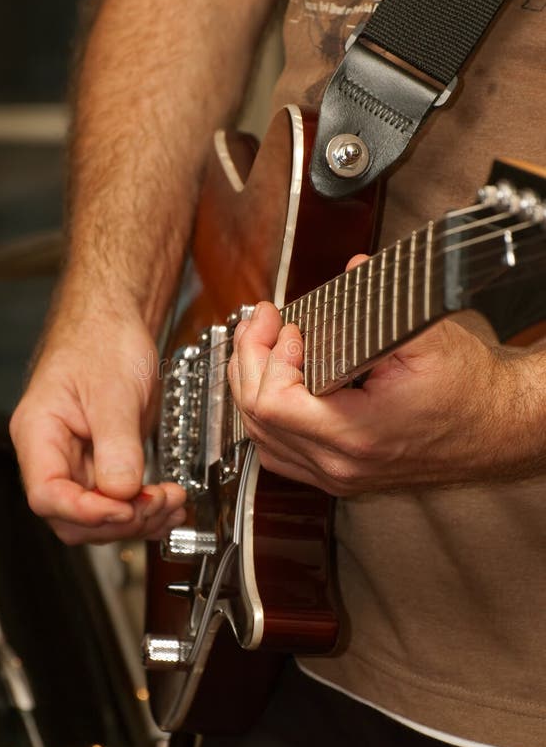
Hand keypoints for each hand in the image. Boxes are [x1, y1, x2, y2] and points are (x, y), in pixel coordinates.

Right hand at [10, 306, 185, 544]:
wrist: (117, 323)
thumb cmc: (102, 340)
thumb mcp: (113, 390)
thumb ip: (116, 444)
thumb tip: (121, 491)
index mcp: (39, 434)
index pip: (47, 494)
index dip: (86, 511)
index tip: (124, 508)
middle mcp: (54, 454)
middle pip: (73, 516)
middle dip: (119, 518)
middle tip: (158, 503)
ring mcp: (80, 461)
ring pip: (100, 514)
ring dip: (139, 517)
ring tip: (173, 504)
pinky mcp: (107, 462)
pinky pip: (121, 499)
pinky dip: (147, 508)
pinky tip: (171, 506)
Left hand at [228, 268, 538, 494]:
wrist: (496, 428)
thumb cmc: (470, 392)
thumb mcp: (427, 337)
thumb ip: (377, 305)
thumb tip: (349, 271)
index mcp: (356, 434)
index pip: (274, 402)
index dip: (269, 355)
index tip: (287, 325)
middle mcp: (340, 464)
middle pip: (257, 417)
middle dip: (250, 359)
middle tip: (264, 322)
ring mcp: (337, 475)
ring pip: (261, 437)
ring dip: (253, 386)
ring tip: (262, 345)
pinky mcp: (338, 474)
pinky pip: (279, 452)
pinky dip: (266, 416)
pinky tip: (273, 382)